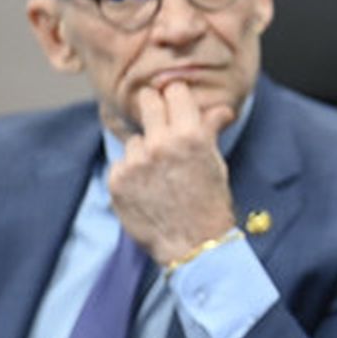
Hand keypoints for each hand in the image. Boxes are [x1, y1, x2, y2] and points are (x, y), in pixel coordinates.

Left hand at [109, 82, 237, 264]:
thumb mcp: (215, 163)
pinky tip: (147, 188)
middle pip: (147, 100)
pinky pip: (122, 162)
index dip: (176, 98)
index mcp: (190, 135)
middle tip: (161, 125)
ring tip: (158, 173)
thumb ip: (210, 130)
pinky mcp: (117, 180)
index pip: (174, 91)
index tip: (176, 106)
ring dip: (144, 149)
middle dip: (154, 109)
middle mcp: (160, 144)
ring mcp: (135, 162)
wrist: (194, 246)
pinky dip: (131, 172)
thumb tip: (220, 110)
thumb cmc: (210, 205)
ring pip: (134, 138)